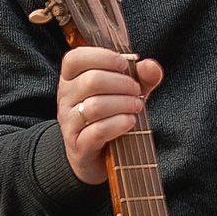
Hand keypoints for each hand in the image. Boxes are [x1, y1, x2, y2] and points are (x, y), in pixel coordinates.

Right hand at [57, 46, 163, 185]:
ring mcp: (69, 123)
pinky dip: (119, 124)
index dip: (101, 56)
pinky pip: (98, 131)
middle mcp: (65, 99)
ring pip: (94, 106)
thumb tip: (151, 66)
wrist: (96, 159)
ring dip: (123, 104)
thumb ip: (141, 78)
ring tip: (137, 107)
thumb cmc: (110, 118)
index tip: (124, 64)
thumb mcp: (127, 94)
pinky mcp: (78, 146)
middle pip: (91, 81)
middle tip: (137, 91)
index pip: (75, 59)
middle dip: (121, 83)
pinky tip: (130, 121)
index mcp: (71, 80)